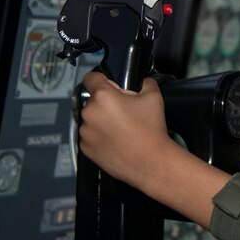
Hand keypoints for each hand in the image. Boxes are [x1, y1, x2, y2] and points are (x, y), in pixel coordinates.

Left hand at [78, 71, 228, 225]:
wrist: (150, 162)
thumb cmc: (151, 130)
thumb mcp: (154, 98)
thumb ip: (146, 83)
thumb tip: (143, 81)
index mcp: (103, 97)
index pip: (91, 77)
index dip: (102, 80)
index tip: (109, 86)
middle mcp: (89, 113)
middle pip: (94, 101)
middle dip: (106, 104)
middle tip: (125, 113)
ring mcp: (85, 132)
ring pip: (91, 119)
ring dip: (102, 121)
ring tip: (122, 130)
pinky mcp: (85, 148)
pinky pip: (90, 137)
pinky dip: (100, 137)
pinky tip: (116, 141)